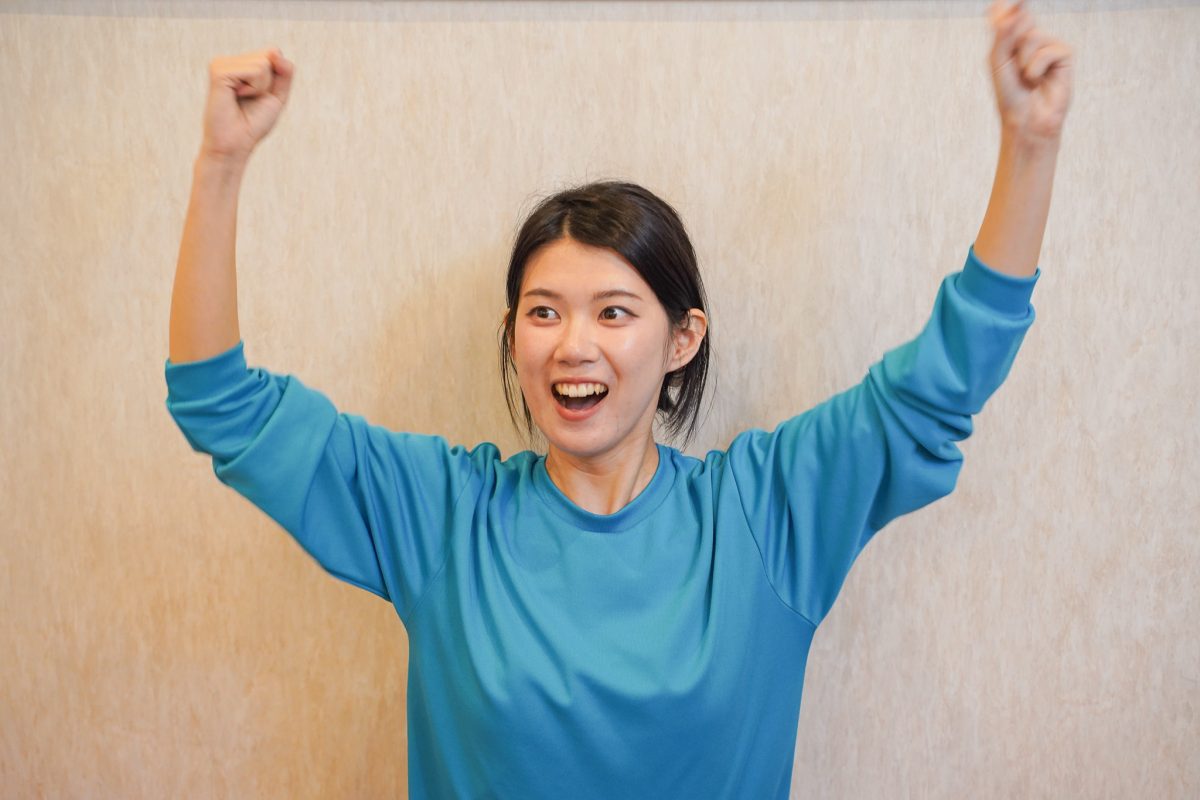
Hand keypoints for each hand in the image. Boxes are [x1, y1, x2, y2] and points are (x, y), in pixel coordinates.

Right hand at [199, 47, 294, 162]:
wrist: (236, 144)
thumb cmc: (254, 123)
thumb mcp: (278, 95)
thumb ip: (285, 71)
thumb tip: (275, 51)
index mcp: (240, 64)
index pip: (274, 53)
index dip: (276, 77)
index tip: (260, 96)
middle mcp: (229, 61)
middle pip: (270, 55)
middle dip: (269, 83)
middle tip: (251, 99)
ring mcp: (222, 64)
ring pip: (263, 63)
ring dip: (261, 87)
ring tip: (243, 98)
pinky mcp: (218, 71)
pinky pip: (254, 71)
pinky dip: (254, 88)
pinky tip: (237, 97)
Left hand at [987, 1, 1073, 141]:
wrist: (1026, 120)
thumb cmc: (1010, 95)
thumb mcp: (998, 63)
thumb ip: (1003, 35)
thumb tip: (1016, 11)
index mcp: (1011, 40)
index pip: (1007, 15)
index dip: (1005, 5)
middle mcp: (1030, 39)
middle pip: (1020, 18)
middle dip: (1011, 36)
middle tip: (1011, 64)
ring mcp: (1048, 45)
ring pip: (1032, 37)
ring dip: (1023, 61)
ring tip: (1026, 79)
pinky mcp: (1064, 54)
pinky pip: (1047, 51)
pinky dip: (1036, 69)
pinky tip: (1038, 81)